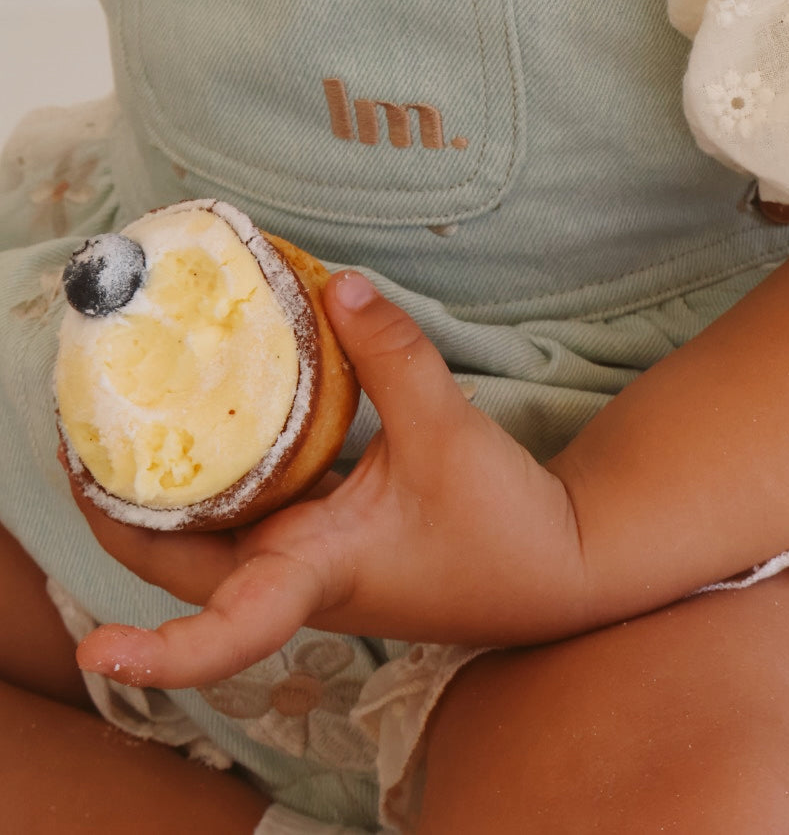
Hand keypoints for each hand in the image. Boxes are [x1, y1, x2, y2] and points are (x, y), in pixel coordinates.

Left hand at [69, 272, 591, 688]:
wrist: (556, 569)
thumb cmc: (503, 527)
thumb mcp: (448, 431)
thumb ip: (393, 354)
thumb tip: (338, 285)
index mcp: (317, 574)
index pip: (228, 633)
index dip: (160, 654)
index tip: (94, 654)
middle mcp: (296, 577)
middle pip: (180, 568)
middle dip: (118, 518)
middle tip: (82, 442)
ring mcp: (307, 563)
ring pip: (207, 542)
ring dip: (159, 497)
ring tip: (125, 422)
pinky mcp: (326, 543)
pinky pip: (248, 513)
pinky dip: (218, 478)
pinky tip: (216, 422)